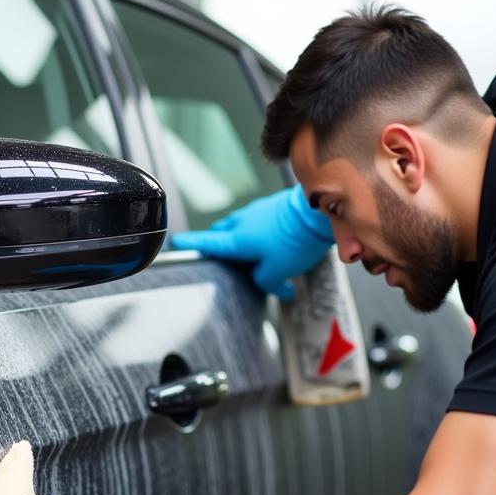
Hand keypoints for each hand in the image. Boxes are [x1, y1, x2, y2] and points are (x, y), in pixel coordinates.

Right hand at [172, 184, 332, 300]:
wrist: (320, 209)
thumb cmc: (296, 239)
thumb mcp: (278, 271)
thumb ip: (268, 282)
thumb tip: (276, 288)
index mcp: (236, 240)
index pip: (205, 243)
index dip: (189, 245)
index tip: (175, 242)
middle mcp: (242, 223)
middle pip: (219, 233)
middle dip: (217, 243)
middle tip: (223, 259)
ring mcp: (256, 211)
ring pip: (237, 225)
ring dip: (239, 238)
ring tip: (253, 254)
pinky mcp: (271, 206)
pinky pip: (256, 220)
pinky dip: (257, 231)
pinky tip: (273, 243)